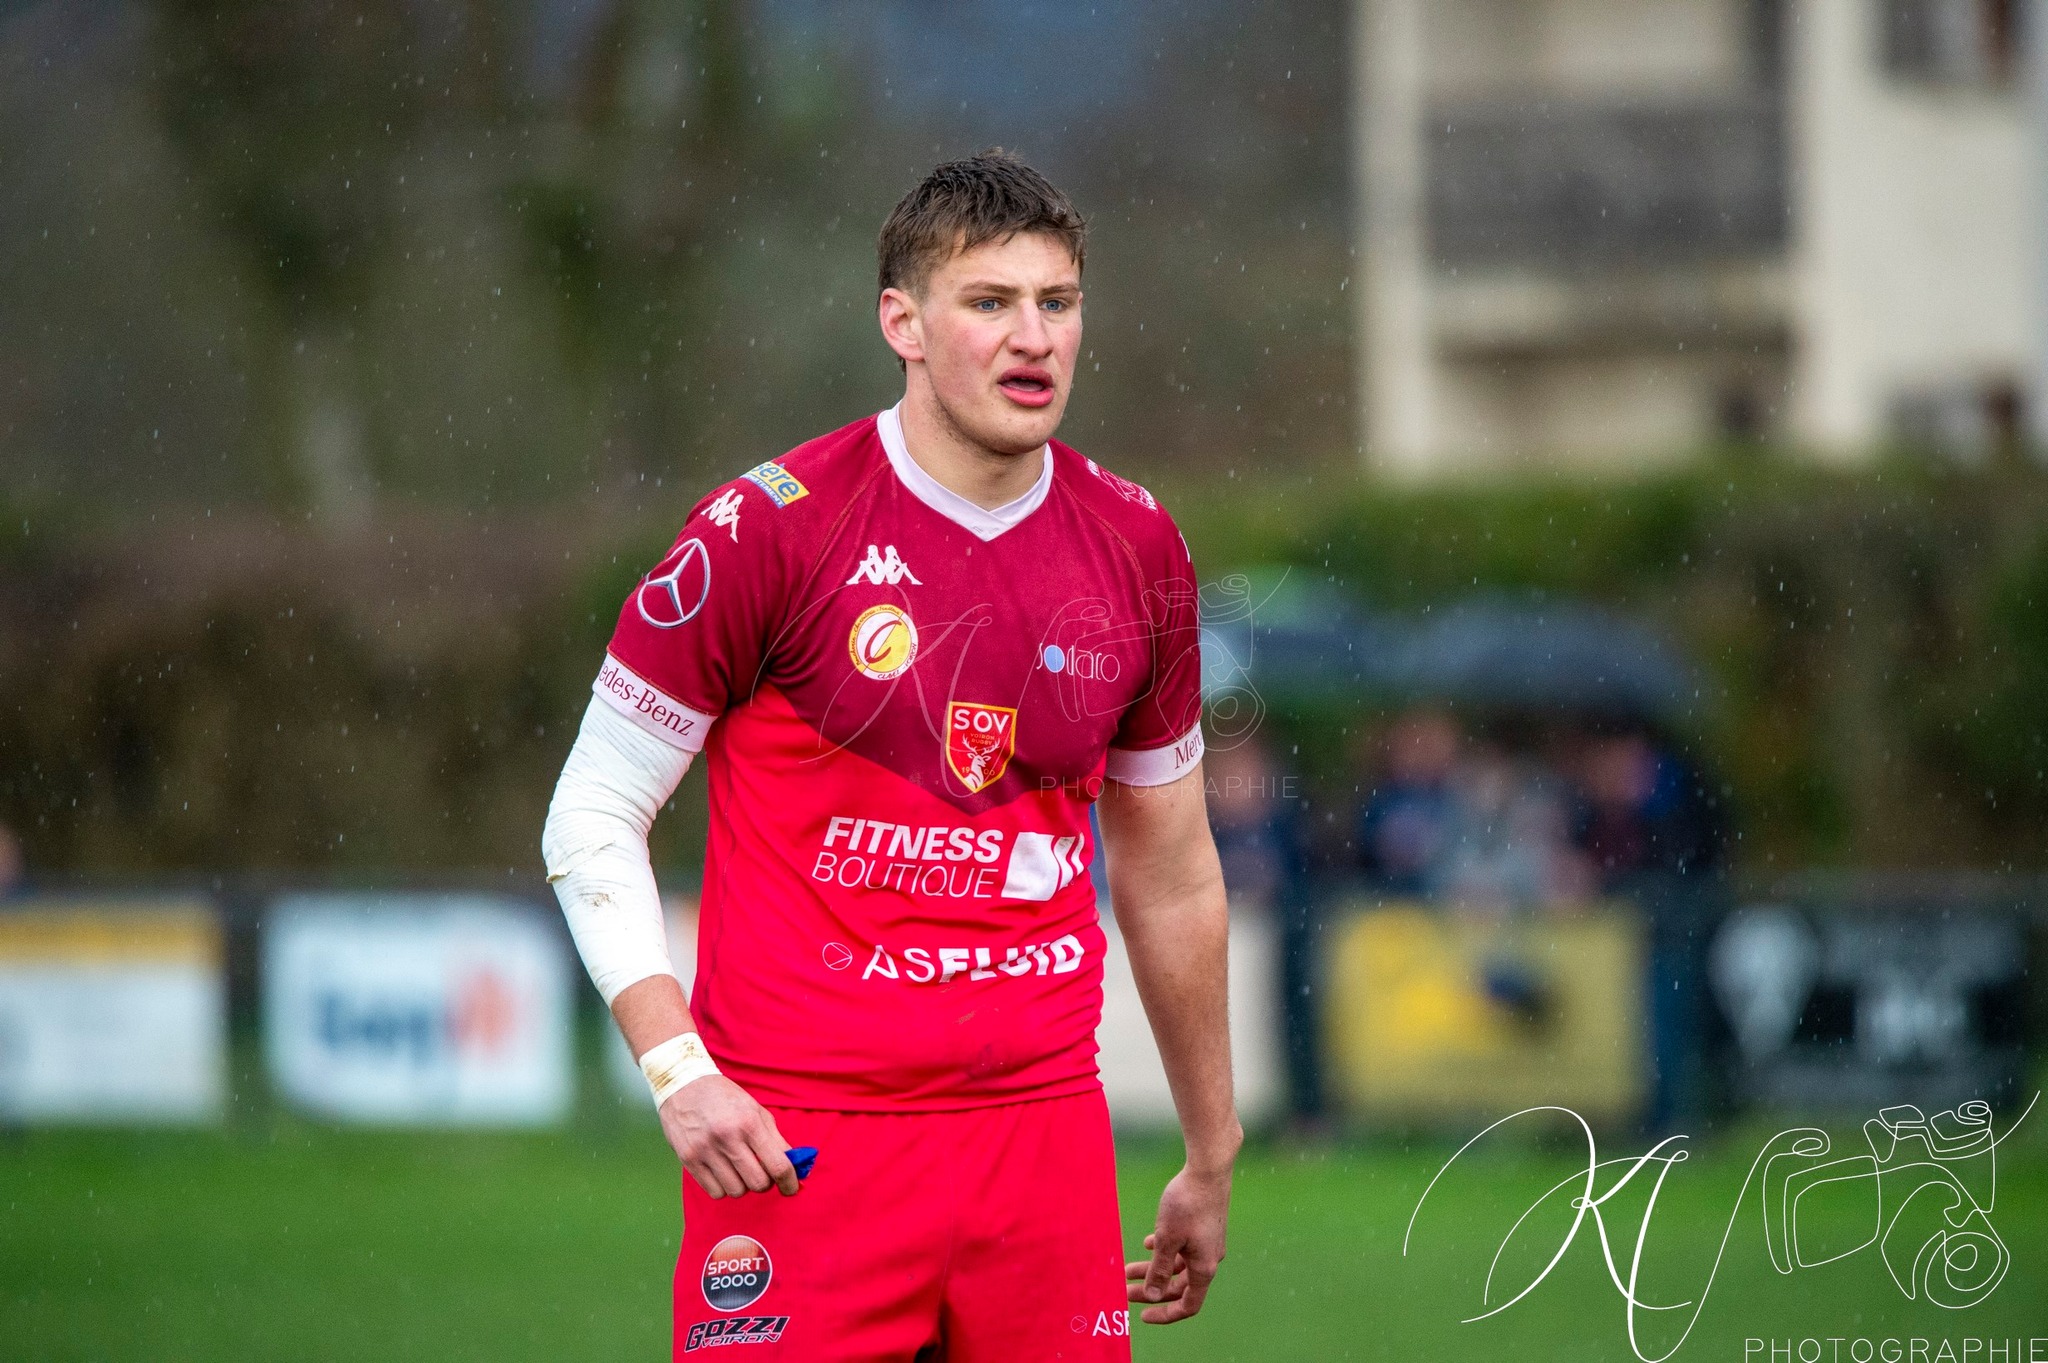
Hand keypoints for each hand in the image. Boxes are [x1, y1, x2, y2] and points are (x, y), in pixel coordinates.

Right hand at [658, 1074, 800, 1198]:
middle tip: (761, 1172)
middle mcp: (728, 1137)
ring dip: (743, 1185)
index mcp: (749, 1123)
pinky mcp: (688, 1160)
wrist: (683, 1085)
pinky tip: (722, 1172)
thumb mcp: (755, 1110)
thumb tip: (795, 1167)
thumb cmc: (724, 1098)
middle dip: (765, 1183)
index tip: (791, 1189)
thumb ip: (776, 1140)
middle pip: (758, 1184)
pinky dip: (723, 1188)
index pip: (778, 1166)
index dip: (790, 1183)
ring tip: (738, 1169)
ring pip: (736, 1191)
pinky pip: (715, 1192)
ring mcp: (706, 1150)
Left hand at [1125, 1162, 1231, 1323]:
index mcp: (1203, 1268)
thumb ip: (1159, 1270)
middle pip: (1178, 1286)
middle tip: (1124, 1291)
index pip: (1188, 1305)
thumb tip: (1152, 1296)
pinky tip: (1147, 1243)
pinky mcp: (1204, 1228)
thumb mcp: (1167, 1240)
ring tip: (1126, 1269)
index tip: (1142, 1316)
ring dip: (1153, 1269)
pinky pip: (1183, 1248)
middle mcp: (1208, 1260)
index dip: (1166, 1314)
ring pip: (1178, 1265)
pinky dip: (1164, 1250)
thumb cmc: (1187, 1205)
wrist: (1208, 1170)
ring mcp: (1207, 1243)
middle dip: (1151, 1290)